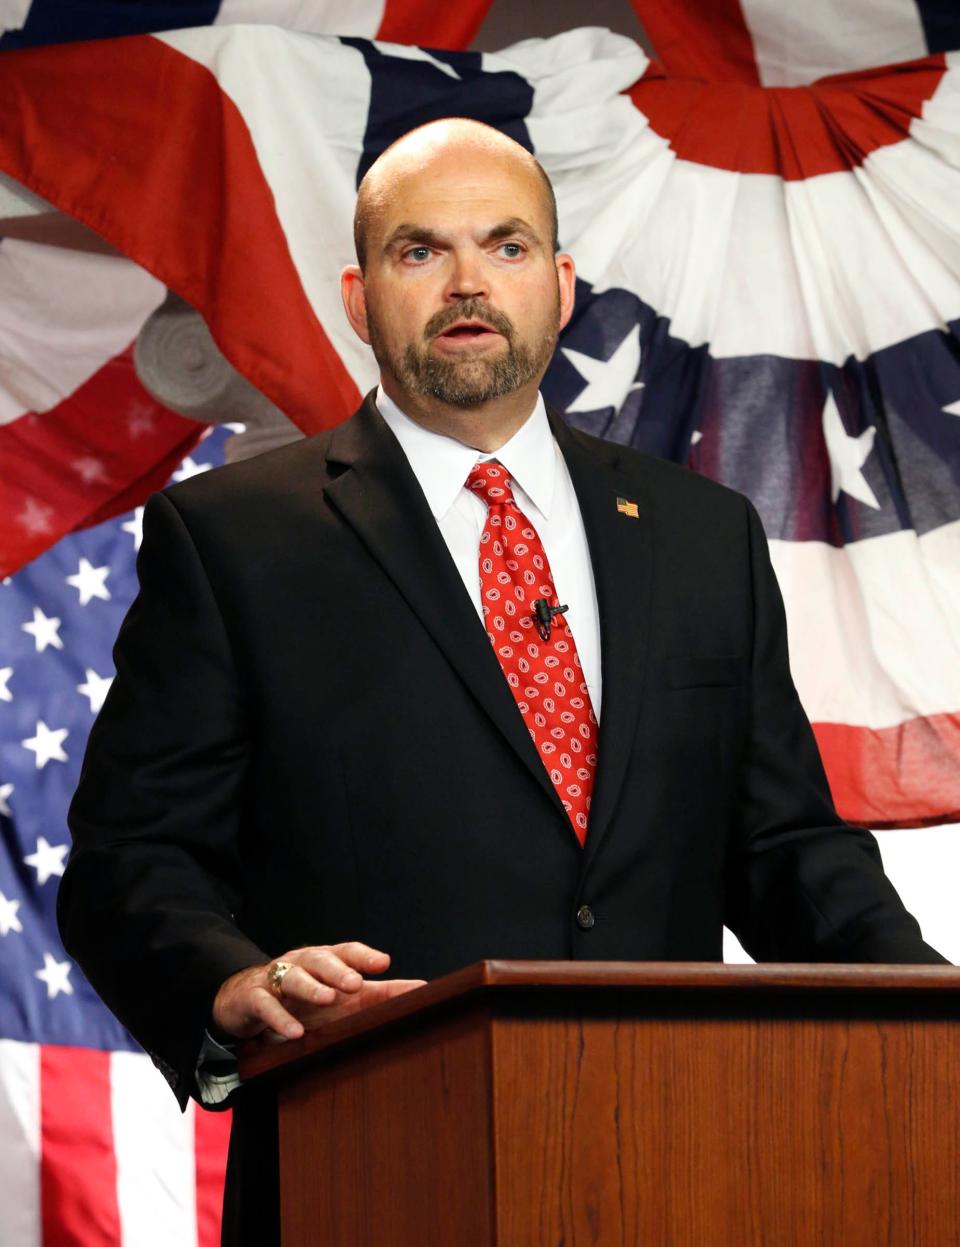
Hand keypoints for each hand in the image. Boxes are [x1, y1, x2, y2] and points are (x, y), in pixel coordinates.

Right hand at [211, 942, 425, 1041]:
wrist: (244, 1000)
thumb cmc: (303, 999)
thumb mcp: (342, 997)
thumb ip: (380, 993)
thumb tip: (422, 990)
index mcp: (324, 961)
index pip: (345, 951)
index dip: (363, 956)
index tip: (384, 963)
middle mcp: (301, 964)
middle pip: (319, 959)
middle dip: (338, 970)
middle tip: (356, 983)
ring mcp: (275, 980)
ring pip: (292, 976)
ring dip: (311, 986)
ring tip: (328, 998)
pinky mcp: (253, 999)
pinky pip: (265, 1005)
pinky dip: (279, 1017)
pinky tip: (295, 1032)